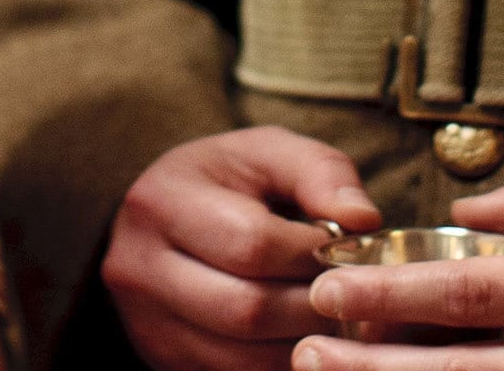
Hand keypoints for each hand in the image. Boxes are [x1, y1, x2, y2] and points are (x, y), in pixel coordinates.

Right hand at [105, 127, 383, 370]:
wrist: (162, 221)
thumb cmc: (226, 181)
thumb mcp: (269, 153)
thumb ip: (321, 173)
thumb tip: (364, 221)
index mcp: (161, 203)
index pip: (251, 243)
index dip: (310, 252)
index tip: (340, 247)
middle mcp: (138, 269)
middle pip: (246, 310)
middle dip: (312, 306)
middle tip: (349, 292)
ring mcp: (145, 325)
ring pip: (242, 358)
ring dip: (302, 344)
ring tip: (333, 318)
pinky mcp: (163, 361)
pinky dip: (280, 365)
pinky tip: (304, 339)